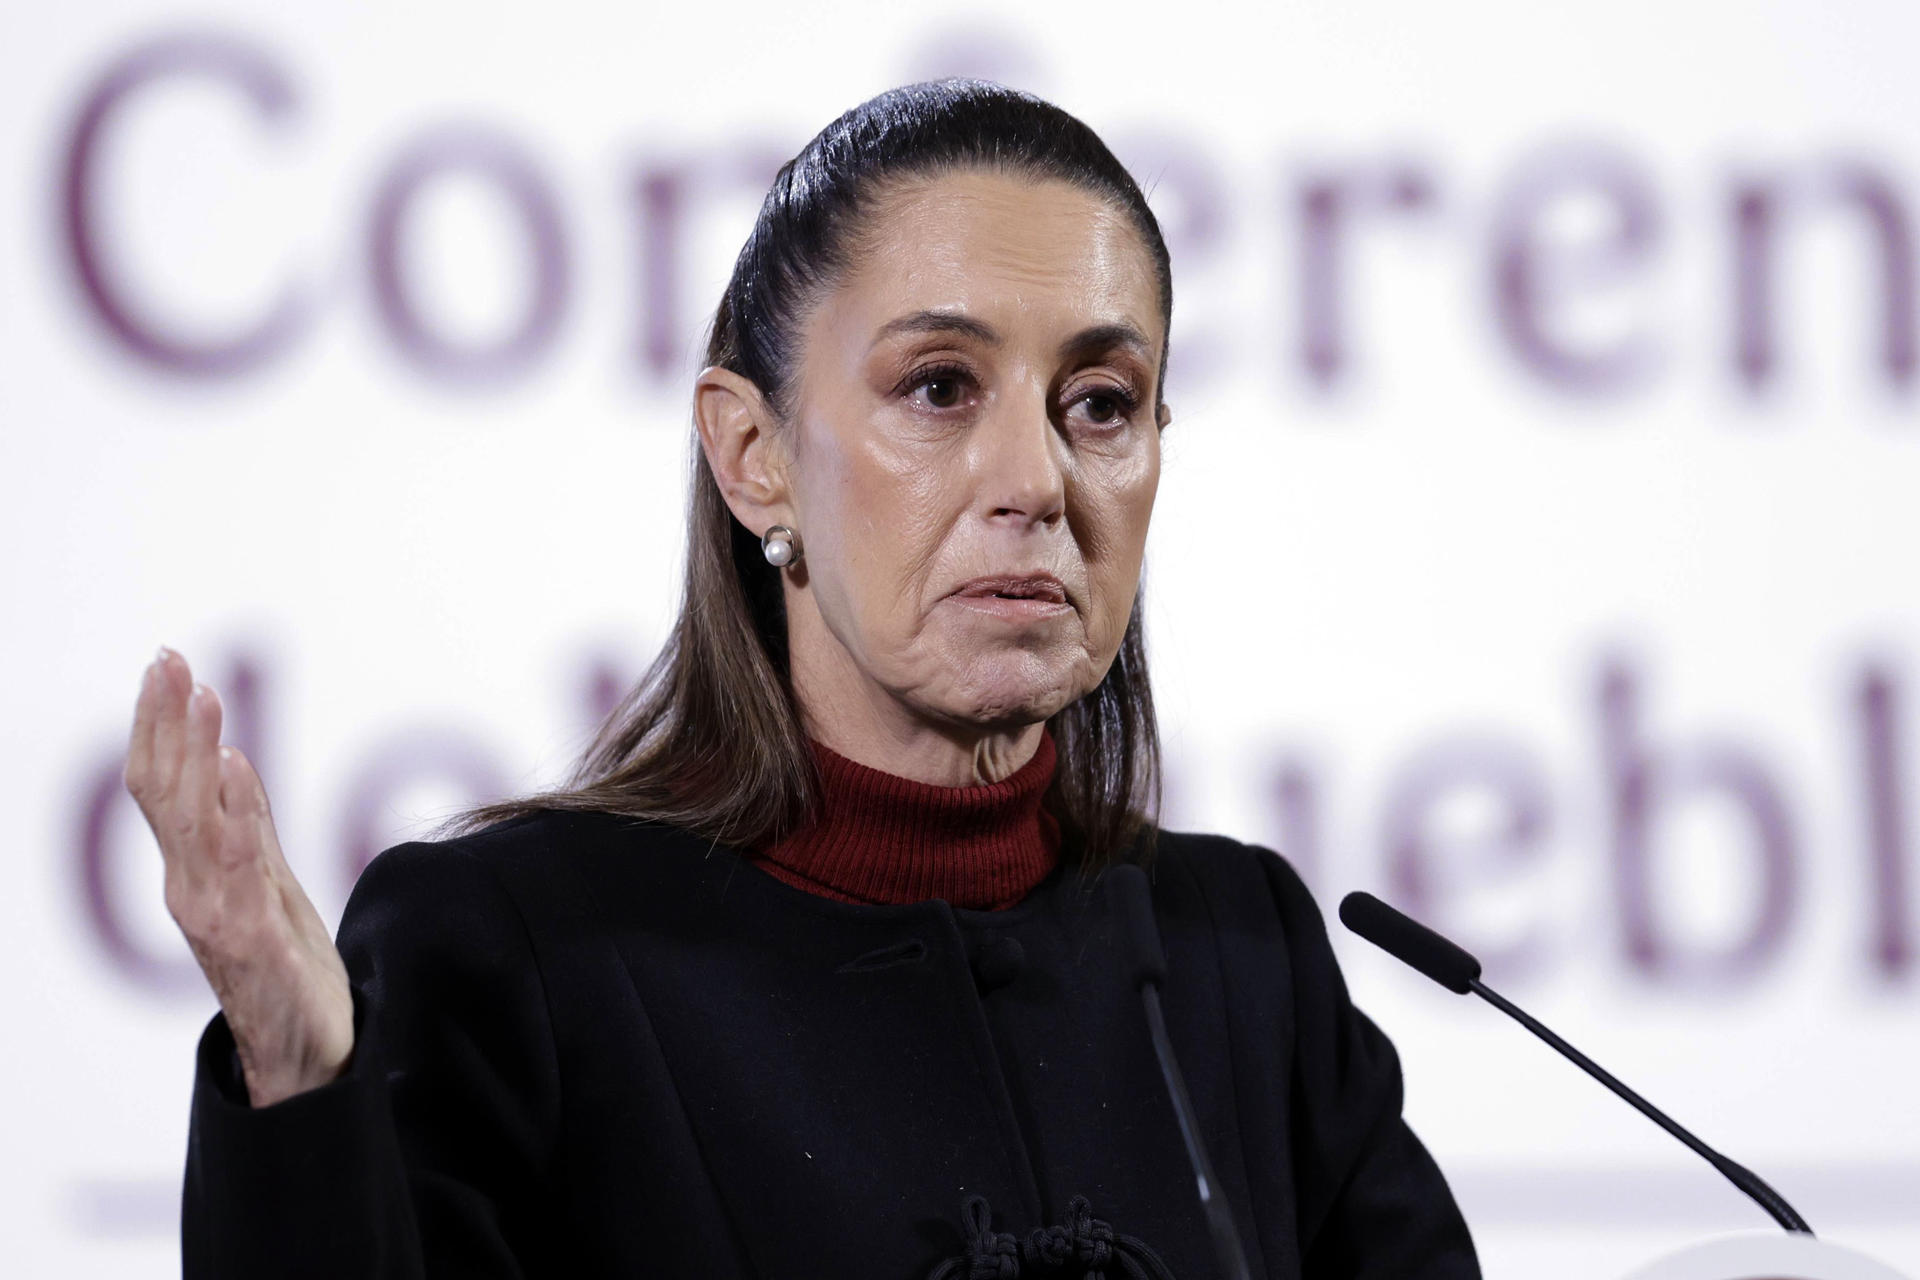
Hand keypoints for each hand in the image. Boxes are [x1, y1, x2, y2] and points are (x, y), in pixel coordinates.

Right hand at [124, 648, 355, 1107]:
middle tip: (168, 658)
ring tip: (201, 696)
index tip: (166, 663)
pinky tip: (238, 772)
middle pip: (167, 791)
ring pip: (194, 821)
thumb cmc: (285, 966)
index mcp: (196, 870)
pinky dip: (237, 817)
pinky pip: (241, 872)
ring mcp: (217, 916)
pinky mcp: (254, 944)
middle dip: (166, 722)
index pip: (165, 785)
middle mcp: (193, 888)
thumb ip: (244, 826)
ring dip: (198, 753)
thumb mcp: (266, 882)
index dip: (161, 723)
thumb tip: (228, 758)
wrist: (309, 1055)